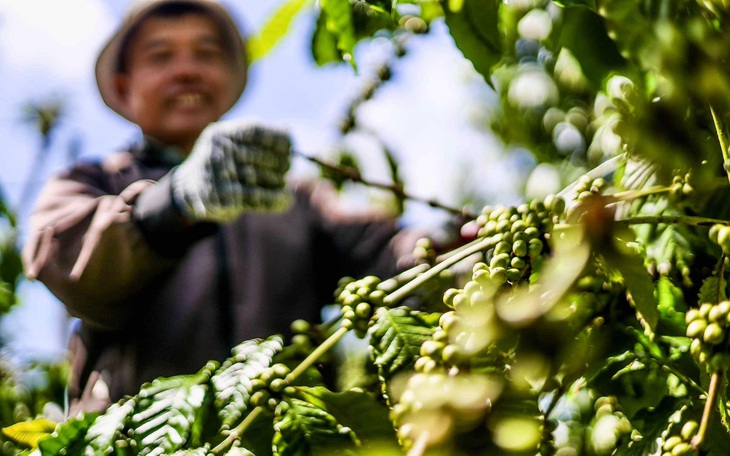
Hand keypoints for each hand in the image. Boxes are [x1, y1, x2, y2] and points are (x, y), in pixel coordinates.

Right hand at [171, 120, 291, 222]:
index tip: (290, 145)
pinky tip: (286, 200)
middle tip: (288, 167)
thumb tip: (289, 131)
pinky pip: (253, 197)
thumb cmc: (222, 165)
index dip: (275, 137)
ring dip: (276, 181)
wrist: (190, 190)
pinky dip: (273, 199)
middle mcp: (215, 152)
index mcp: (220, 134)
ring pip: (256, 177)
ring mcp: (216, 175)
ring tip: (285, 183)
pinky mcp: (219, 197)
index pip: (253, 130)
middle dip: (278, 162)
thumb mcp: (233, 146)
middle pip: (256, 155)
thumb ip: (257, 141)